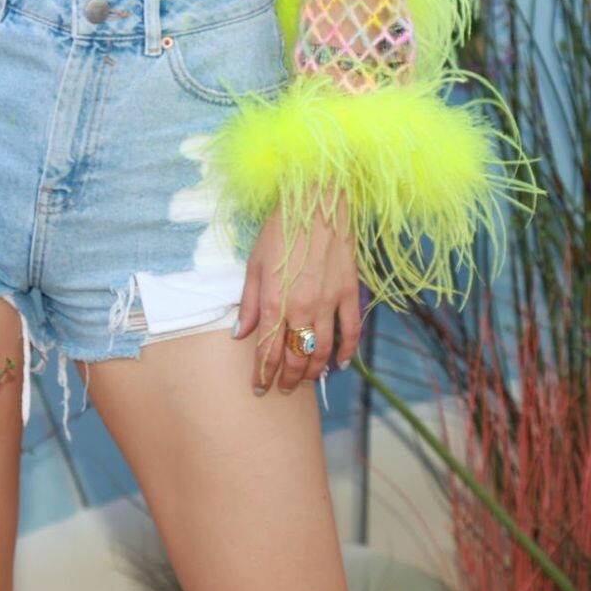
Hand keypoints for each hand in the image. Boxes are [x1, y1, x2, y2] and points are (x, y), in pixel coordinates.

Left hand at [233, 189, 360, 396]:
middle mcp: (301, 308)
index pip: (267, 350)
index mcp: (274, 301)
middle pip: (295, 356)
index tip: (258, 387)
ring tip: (305, 381)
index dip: (262, 374)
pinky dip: (347, 352)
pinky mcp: (348, 293)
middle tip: (281, 389)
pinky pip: (351, 332)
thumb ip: (249, 303)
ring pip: (322, 351)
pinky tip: (340, 364)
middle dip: (287, 378)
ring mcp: (328, 302)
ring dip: (313, 371)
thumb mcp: (254, 263)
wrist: (315, 202)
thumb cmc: (279, 229)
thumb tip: (240, 333)